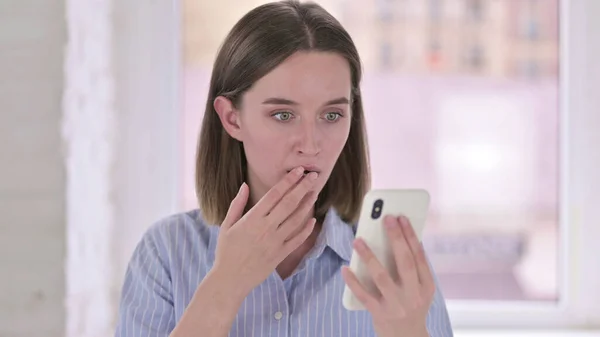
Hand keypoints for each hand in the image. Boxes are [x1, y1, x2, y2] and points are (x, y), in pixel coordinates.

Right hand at [213, 166, 318, 296]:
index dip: (288, 181)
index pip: (274, 194)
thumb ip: (237, 204)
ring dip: (307, 205)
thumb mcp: (226, 225)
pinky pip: (297, 240)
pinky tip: (313, 219)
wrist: (230, 280)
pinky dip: (306, 229)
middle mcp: (266, 228)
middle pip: (289, 203)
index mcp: (252, 218)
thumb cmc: (226, 252)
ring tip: (314, 192)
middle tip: (313, 176)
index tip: (298, 170)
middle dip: (302, 187)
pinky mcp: (281, 255)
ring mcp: (275, 242)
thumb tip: (244, 185)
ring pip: (296, 219)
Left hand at [341, 215, 433, 336]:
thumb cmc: (410, 305)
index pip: (419, 256)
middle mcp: (413, 295)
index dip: (410, 235)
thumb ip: (412, 268)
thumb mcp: (420, 289)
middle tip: (386, 218)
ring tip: (358, 240)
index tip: (401, 217)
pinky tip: (345, 268)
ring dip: (369, 257)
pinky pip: (363, 295)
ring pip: (381, 277)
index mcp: (426, 286)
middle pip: (404, 262)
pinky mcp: (379, 314)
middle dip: (396, 238)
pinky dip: (353, 281)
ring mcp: (396, 305)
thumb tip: (396, 237)